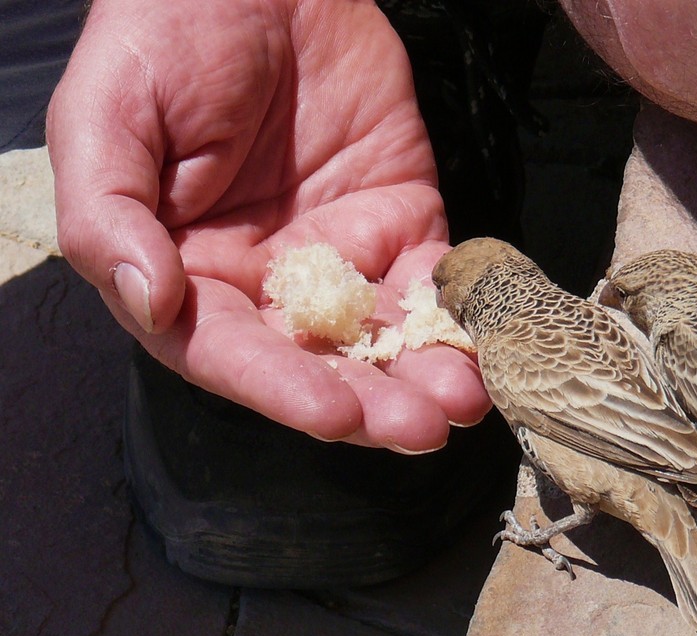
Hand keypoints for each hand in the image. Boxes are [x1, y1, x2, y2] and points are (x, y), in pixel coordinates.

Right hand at [47, 0, 490, 450]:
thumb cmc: (162, 40)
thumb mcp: (105, 121)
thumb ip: (110, 218)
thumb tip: (152, 302)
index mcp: (191, 279)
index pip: (235, 356)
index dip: (283, 389)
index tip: (334, 413)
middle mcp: (269, 286)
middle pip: (322, 365)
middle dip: (373, 403)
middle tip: (422, 428)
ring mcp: (341, 259)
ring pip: (385, 337)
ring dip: (426, 374)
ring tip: (465, 400)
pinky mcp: (400, 223)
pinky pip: (434, 281)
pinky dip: (459, 314)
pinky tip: (484, 341)